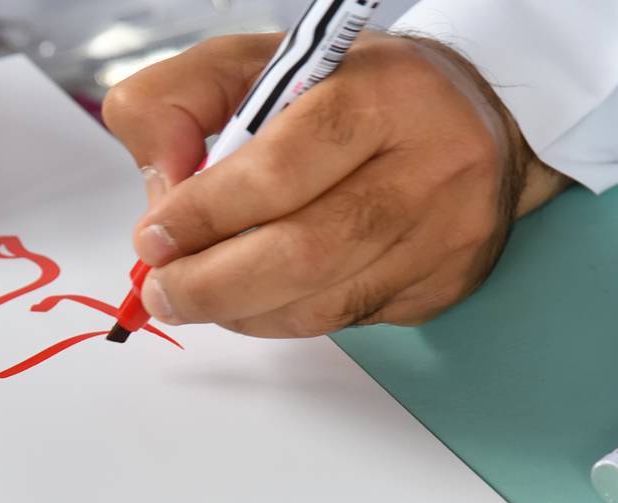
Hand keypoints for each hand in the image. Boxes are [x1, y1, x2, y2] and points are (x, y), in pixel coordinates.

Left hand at [102, 32, 569, 336]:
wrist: (465, 117)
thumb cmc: (342, 93)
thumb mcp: (251, 65)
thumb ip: (178, 102)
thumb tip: (159, 191)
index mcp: (380, 94)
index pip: (281, 170)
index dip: (205, 214)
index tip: (152, 238)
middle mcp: (428, 166)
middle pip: (303, 253)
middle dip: (212, 285)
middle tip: (162, 291)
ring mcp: (443, 234)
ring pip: (321, 305)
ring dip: (239, 310)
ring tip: (196, 295)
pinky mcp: (444, 284)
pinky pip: (344, 322)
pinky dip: (279, 319)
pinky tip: (252, 298)